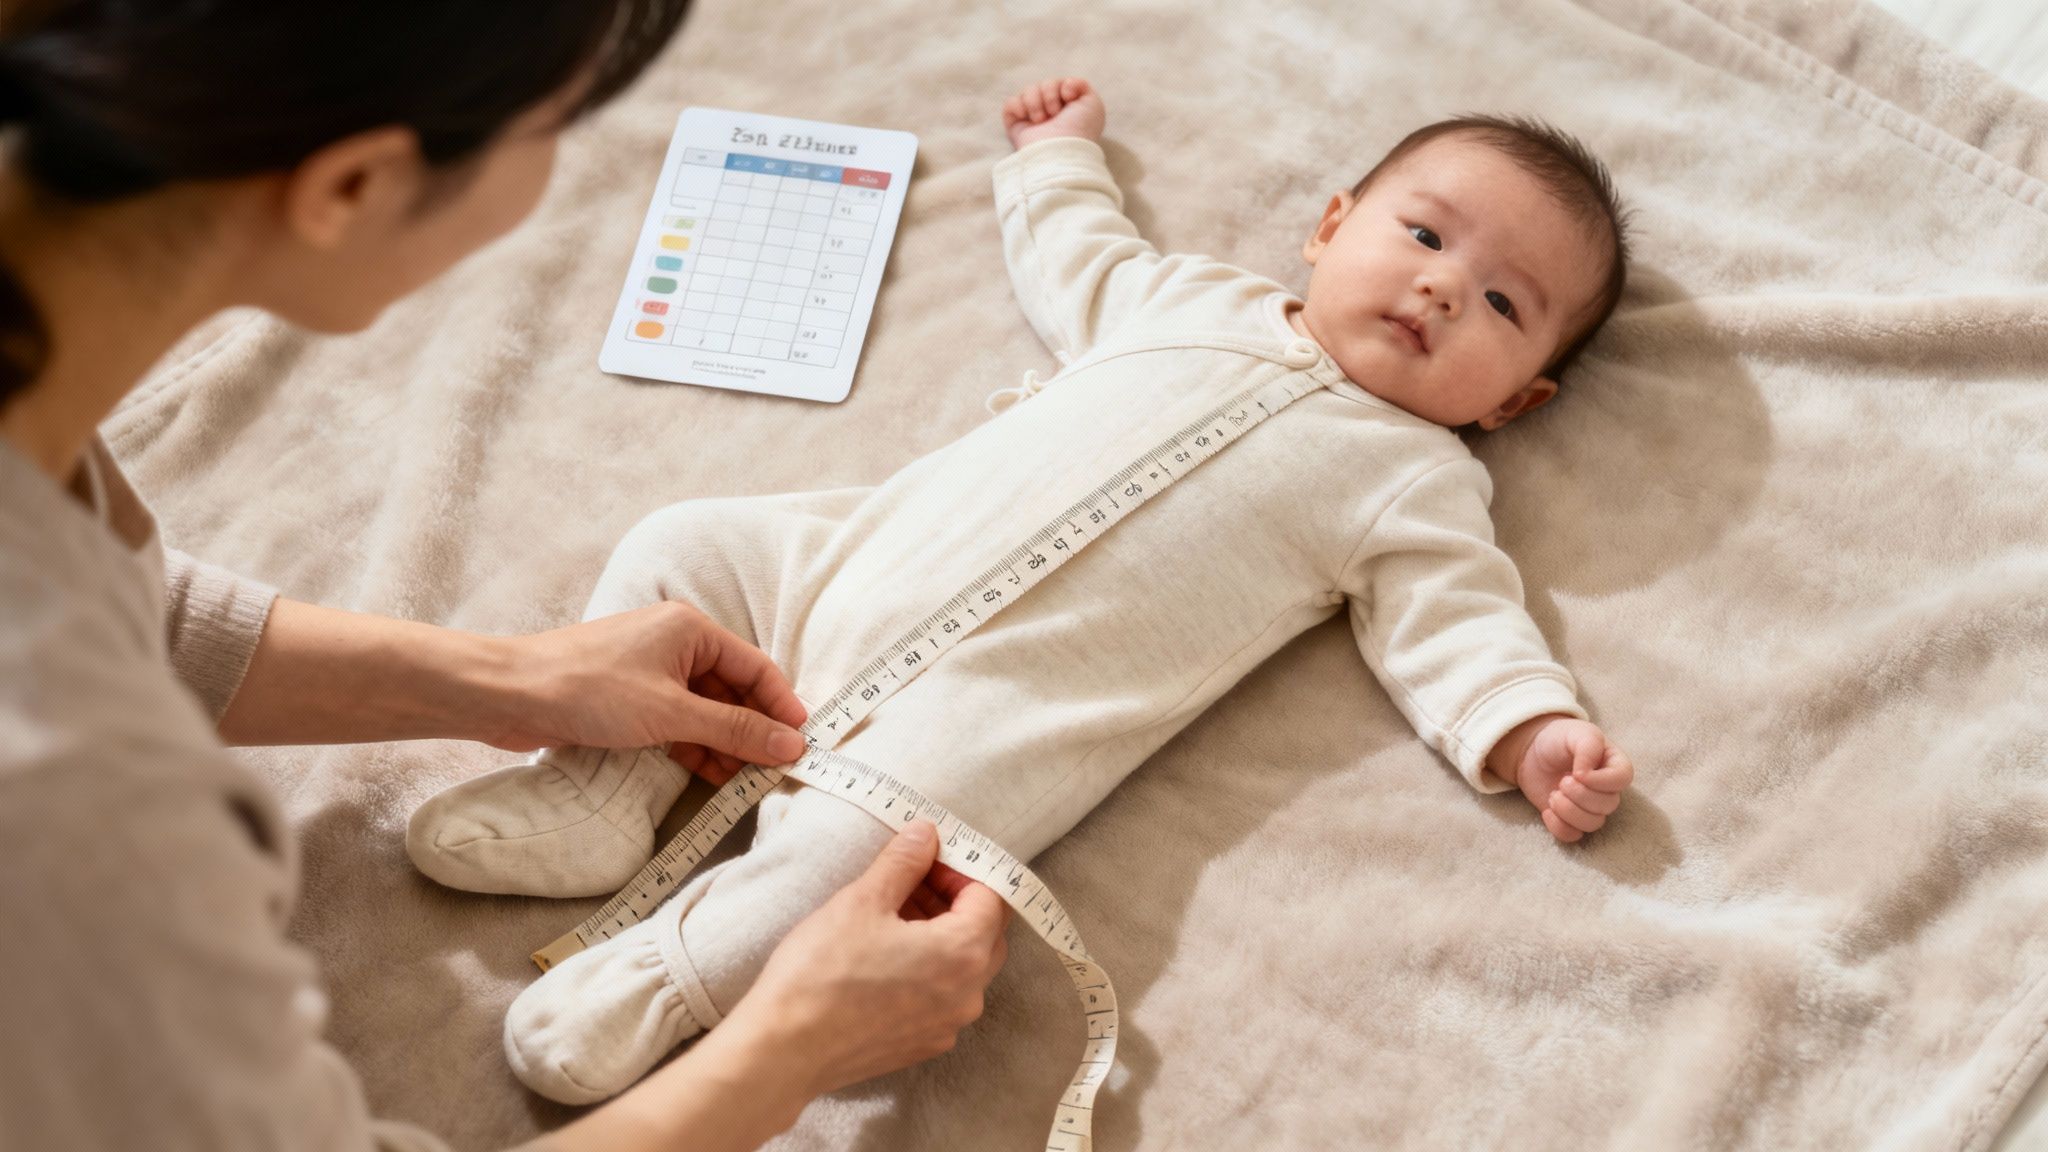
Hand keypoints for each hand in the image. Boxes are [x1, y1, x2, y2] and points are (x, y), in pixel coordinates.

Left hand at [490, 601, 808, 781]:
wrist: (510, 695)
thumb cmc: (587, 689)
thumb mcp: (671, 713)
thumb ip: (735, 729)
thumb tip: (789, 742)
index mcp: (692, 629)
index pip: (756, 668)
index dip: (781, 706)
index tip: (801, 743)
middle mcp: (676, 643)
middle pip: (733, 689)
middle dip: (753, 729)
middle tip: (774, 769)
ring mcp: (651, 669)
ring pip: (706, 708)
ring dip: (725, 742)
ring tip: (744, 780)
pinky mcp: (630, 695)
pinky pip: (678, 719)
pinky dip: (696, 744)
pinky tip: (710, 773)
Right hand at [724, 821, 1012, 1098]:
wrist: (784, 1050)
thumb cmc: (822, 973)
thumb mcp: (862, 901)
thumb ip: (904, 862)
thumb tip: (926, 834)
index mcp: (963, 954)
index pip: (991, 897)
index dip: (961, 868)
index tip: (927, 857)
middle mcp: (968, 995)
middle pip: (985, 933)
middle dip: (954, 900)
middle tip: (911, 879)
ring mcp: (948, 1025)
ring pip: (963, 965)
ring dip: (939, 932)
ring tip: (891, 913)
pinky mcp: (923, 1044)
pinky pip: (943, 995)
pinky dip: (927, 968)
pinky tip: (884, 956)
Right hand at [1003, 76, 1105, 149]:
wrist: (1060, 148)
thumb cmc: (1079, 129)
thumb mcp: (1092, 103)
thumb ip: (1081, 84)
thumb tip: (1064, 84)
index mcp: (1067, 108)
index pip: (1059, 83)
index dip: (1063, 86)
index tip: (1069, 98)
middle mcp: (1050, 112)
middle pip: (1043, 84)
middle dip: (1049, 94)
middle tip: (1054, 114)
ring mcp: (1032, 119)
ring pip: (1027, 91)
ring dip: (1035, 102)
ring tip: (1041, 120)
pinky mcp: (1016, 126)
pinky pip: (1010, 104)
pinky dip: (1017, 107)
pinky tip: (1027, 119)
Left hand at [1491, 715, 1633, 842]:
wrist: (1532, 751)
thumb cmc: (1560, 739)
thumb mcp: (1576, 733)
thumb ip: (1588, 747)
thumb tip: (1586, 774)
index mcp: (1614, 764)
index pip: (1622, 779)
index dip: (1600, 781)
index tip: (1577, 773)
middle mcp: (1606, 789)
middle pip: (1607, 805)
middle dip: (1580, 795)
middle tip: (1562, 781)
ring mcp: (1589, 806)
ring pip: (1593, 824)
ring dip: (1569, 811)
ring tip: (1554, 794)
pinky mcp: (1571, 819)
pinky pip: (1573, 835)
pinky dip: (1558, 826)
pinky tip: (1547, 810)